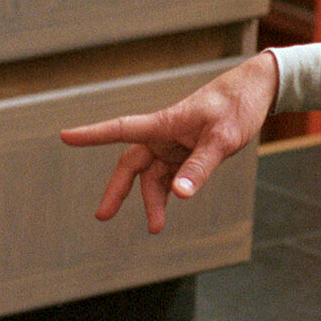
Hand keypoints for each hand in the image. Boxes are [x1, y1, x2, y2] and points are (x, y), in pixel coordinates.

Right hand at [58, 51, 276, 232]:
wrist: (256, 91)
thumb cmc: (236, 107)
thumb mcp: (222, 139)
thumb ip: (200, 167)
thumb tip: (178, 195)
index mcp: (163, 123)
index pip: (121, 129)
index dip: (92, 135)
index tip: (64, 136)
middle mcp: (163, 134)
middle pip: (131, 164)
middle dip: (117, 190)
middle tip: (102, 216)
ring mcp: (174, 144)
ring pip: (152, 176)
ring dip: (151, 200)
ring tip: (155, 228)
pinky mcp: (186, 153)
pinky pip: (170, 176)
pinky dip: (167, 194)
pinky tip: (166, 212)